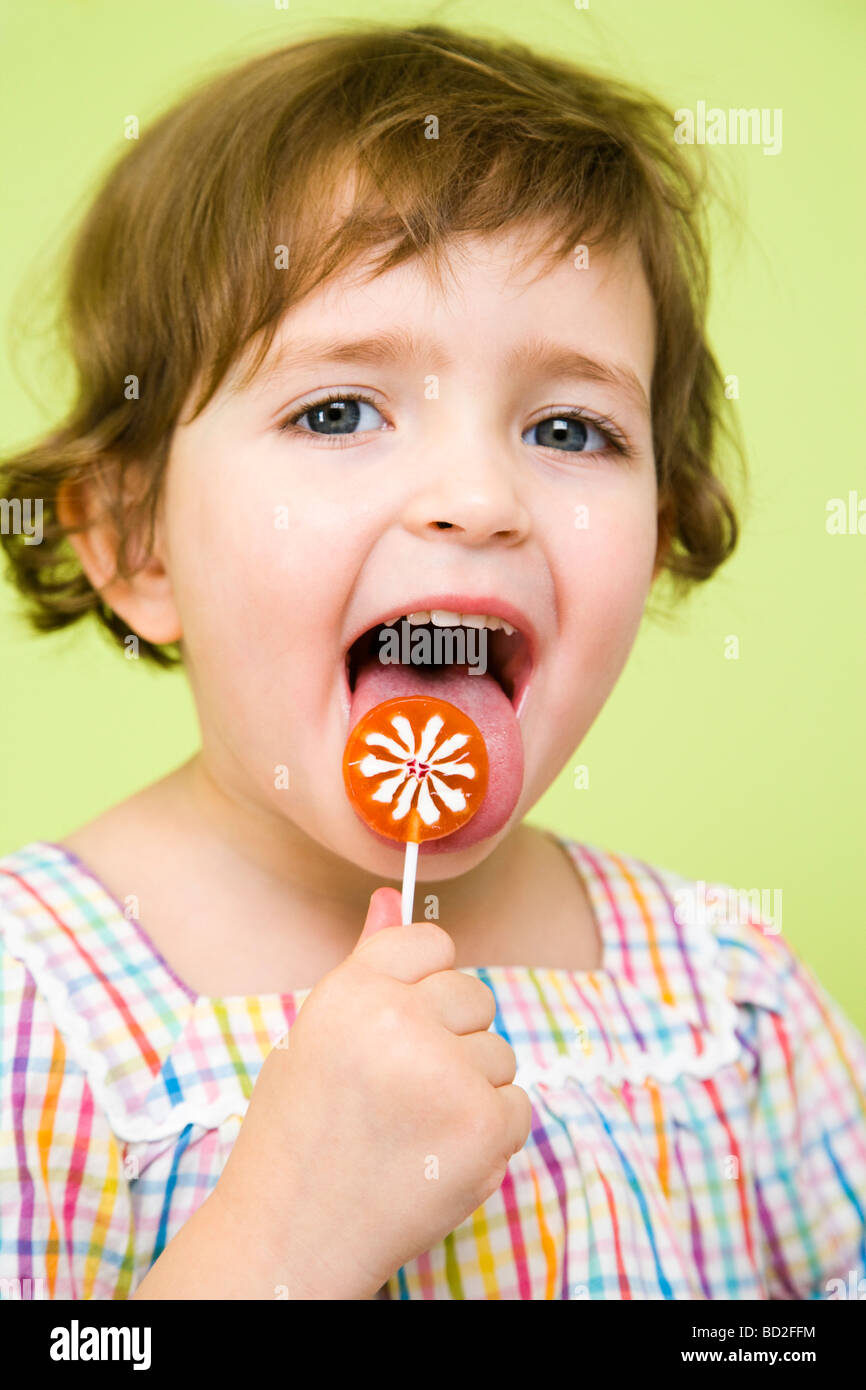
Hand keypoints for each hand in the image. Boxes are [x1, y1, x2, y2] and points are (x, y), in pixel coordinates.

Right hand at [216, 886, 531, 1298]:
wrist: (292, 1235)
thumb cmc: (300, 1132)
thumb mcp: (316, 1033)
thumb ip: (365, 963)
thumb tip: (392, 898)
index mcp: (351, 989)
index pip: (430, 942)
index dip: (421, 986)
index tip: (398, 1025)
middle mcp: (398, 1020)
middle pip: (473, 995)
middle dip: (450, 1038)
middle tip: (398, 1090)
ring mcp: (445, 1073)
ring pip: (499, 1051)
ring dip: (471, 1088)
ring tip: (413, 1127)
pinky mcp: (482, 1125)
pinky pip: (517, 1104)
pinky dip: (490, 1132)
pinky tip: (437, 1154)